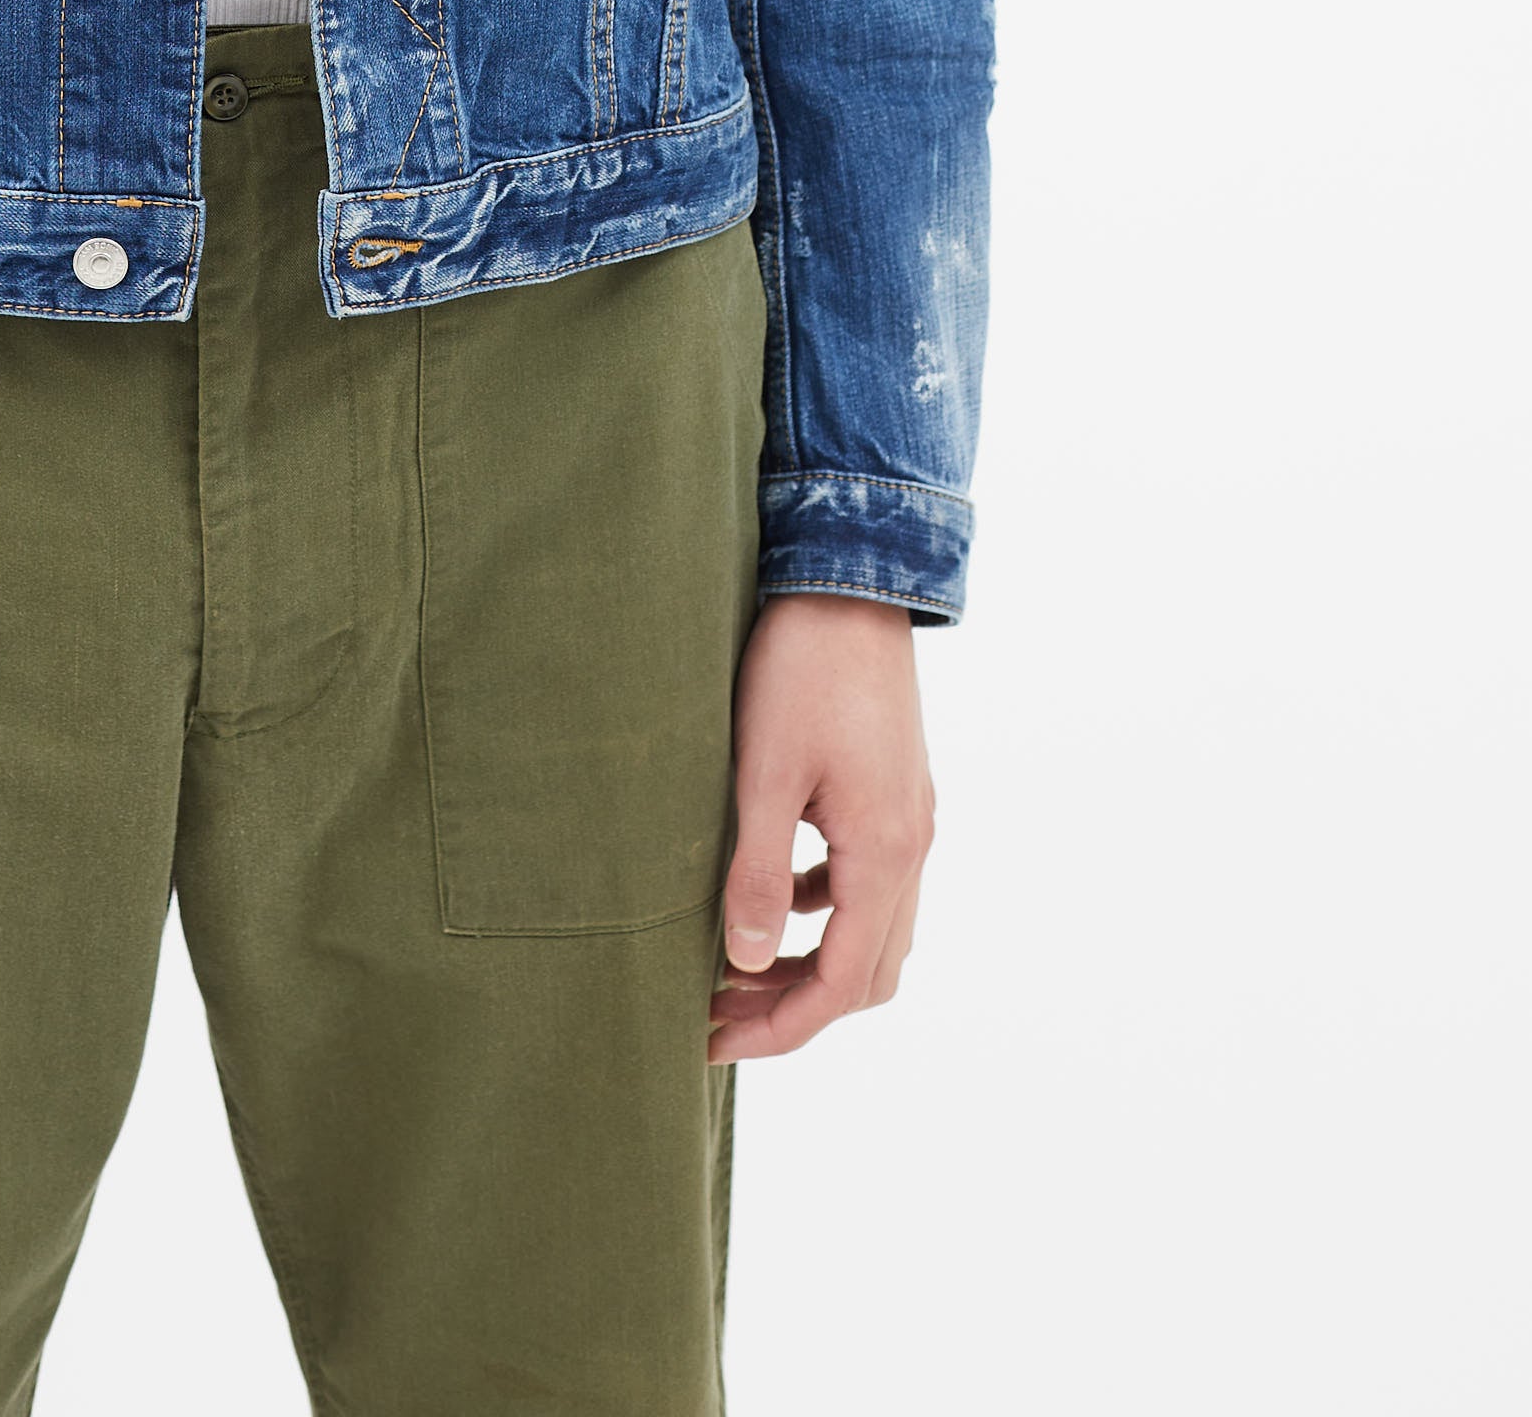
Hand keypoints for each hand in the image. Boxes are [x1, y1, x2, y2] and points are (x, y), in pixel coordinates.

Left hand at [707, 593, 933, 1064]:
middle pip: (866, 973)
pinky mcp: (894, 792)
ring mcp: (909, 820)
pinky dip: (820, 907)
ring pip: (870, 929)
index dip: (778, 1027)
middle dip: (793, 1005)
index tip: (710, 1041)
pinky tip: (766, 890)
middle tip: (714, 1011)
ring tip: (729, 962)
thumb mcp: (763, 773)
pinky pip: (865, 881)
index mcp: (885, 854)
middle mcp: (911, 848)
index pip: (840, 986)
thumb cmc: (802, 669)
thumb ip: (755, 873)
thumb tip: (743, 964)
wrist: (852, 579)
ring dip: (808, 959)